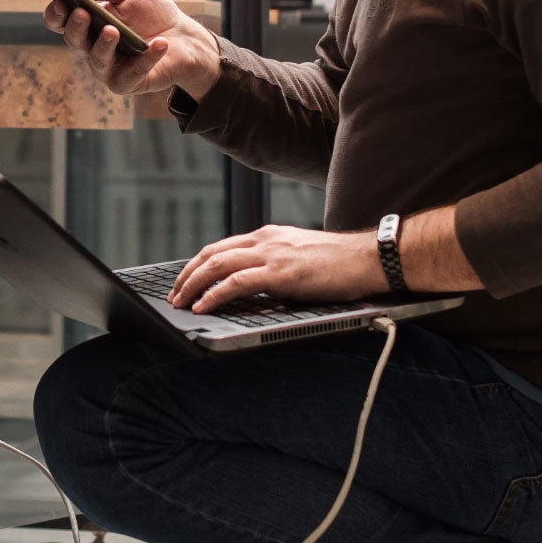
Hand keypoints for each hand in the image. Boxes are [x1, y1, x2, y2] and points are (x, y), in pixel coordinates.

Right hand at [42, 0, 222, 100]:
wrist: (184, 37)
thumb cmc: (152, 12)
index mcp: (87, 24)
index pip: (60, 22)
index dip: (55, 14)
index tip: (61, 2)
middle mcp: (91, 48)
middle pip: (74, 41)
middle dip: (76, 28)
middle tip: (83, 13)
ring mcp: (108, 68)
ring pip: (97, 61)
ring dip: (104, 46)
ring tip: (114, 31)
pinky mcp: (128, 83)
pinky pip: (132, 73)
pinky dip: (147, 58)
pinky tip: (159, 43)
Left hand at [168, 224, 383, 312]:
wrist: (367, 259)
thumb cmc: (339, 263)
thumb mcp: (297, 257)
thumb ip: (273, 265)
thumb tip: (253, 286)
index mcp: (267, 235)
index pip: (221, 248)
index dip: (197, 265)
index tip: (185, 281)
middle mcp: (264, 240)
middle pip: (211, 254)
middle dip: (186, 276)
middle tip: (174, 295)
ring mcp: (271, 254)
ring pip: (217, 266)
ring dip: (193, 285)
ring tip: (180, 302)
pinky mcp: (280, 273)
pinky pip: (236, 283)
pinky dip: (214, 295)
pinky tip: (204, 307)